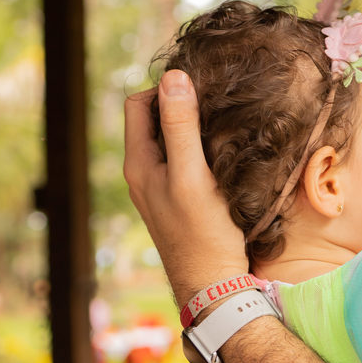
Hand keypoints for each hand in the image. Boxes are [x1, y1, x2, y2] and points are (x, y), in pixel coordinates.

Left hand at [124, 69, 248, 305]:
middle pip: (153, 121)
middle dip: (179, 106)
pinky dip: (200, 149)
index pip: (137, 104)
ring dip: (192, 128)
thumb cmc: (203, 233)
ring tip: (223, 125)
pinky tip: (224, 153)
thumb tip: (173, 78)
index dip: (164, 90)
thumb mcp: (192, 175)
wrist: (214, 285)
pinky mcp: (180, 200)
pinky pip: (184, 161)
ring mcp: (161, 189)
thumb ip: (181, 127)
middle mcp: (143, 174)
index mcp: (137, 164)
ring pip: (171, 141)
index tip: (200, 91)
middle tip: (215, 104)